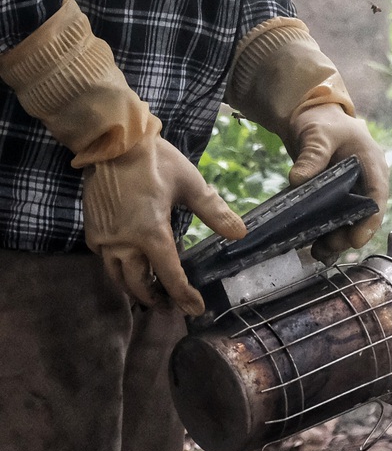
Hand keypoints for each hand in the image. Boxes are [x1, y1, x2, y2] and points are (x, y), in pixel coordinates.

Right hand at [83, 134, 247, 315]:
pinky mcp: (92, 231)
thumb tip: (240, 233)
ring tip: (153, 293)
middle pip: (138, 285)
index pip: (169, 276)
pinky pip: (106, 261)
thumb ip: (214, 212)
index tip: (196, 309)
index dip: (184, 296)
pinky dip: (121, 271)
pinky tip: (134, 267)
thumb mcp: (191, 184)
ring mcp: (104, 239)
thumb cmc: (155, 161)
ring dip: (135, 289)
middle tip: (172, 306)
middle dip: (156, 299)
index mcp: (150, 233)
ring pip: (118, 277)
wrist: (112, 141)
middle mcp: (123, 243)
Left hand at [287, 103, 388, 261]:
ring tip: (318, 252)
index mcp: (372, 164)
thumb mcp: (318, 134)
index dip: (370, 220)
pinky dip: (326, 233)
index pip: (377, 196)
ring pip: (351, 222)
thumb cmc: (322, 123)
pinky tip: (313, 246)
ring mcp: (353, 192)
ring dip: (337, 239)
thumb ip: (312, 154)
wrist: (313, 118)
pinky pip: (336, 220)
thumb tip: (298, 180)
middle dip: (348, 234)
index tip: (356, 240)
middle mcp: (367, 182)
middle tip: (328, 246)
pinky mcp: (337, 199)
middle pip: (364, 215)